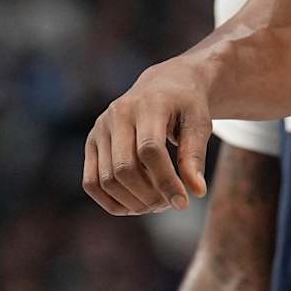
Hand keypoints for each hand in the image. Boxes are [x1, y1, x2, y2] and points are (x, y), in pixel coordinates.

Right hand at [83, 56, 216, 214]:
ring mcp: (100, 128)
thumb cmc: (186, 105)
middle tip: (169, 204)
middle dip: (148, 195)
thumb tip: (197, 192)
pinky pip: (91, 182)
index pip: (149, 150)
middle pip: (124, 168)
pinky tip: (134, 206)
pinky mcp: (92, 142)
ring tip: (156, 204)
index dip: (165, 181)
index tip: (183, 202)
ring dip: (132, 202)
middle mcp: (117, 114)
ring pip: (106, 179)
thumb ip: (195, 155)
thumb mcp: (199, 123)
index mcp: (148, 104)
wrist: (165, 84)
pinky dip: (110, 202)